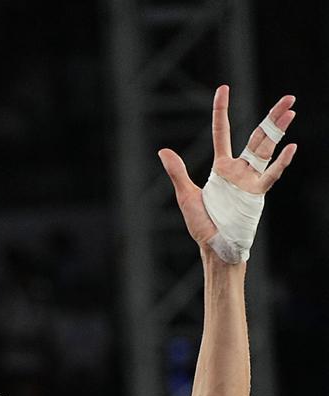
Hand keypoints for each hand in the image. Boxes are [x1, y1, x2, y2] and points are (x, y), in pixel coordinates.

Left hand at [158, 85, 296, 246]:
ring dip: (279, 131)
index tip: (224, 88)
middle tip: (288, 97)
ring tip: (291, 111)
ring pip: (267, 149)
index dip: (222, 110)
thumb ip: (178, 172)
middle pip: (257, 136)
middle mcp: (239, 170)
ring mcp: (250, 181)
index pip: (223, 132)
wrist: (215, 246)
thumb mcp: (186, 196)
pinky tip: (291, 148)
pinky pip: (271, 175)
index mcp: (221, 168)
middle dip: (272, 117)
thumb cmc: (202, 225)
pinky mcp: (257, 194)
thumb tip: (163, 151)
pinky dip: (281, 162)